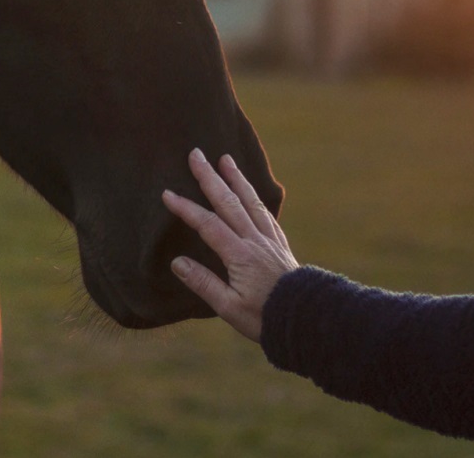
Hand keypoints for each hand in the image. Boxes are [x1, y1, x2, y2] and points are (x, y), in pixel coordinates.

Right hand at [162, 149, 298, 342]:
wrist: (306, 318)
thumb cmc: (264, 316)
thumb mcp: (228, 307)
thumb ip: (203, 283)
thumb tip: (177, 262)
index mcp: (240, 255)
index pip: (208, 224)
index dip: (186, 208)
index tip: (167, 194)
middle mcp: (255, 240)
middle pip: (229, 202)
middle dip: (210, 177)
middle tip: (196, 154)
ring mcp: (269, 240)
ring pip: (251, 201)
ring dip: (236, 178)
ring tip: (225, 159)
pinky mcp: (279, 244)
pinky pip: (266, 213)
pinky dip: (255, 197)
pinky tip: (251, 192)